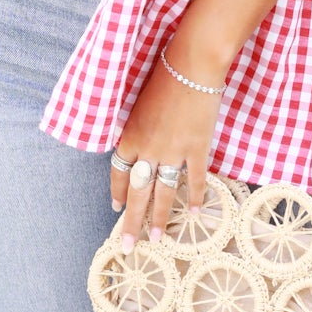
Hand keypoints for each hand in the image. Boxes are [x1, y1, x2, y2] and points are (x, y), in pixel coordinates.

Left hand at [112, 45, 223, 249]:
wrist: (191, 65)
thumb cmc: (163, 76)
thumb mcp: (140, 104)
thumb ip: (138, 129)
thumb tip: (139, 145)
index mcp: (129, 137)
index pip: (117, 173)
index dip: (116, 192)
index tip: (115, 208)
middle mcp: (147, 150)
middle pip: (136, 192)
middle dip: (131, 221)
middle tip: (127, 247)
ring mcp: (172, 152)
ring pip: (164, 194)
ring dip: (160, 218)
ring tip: (158, 239)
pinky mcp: (197, 149)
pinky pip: (194, 179)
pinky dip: (195, 196)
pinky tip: (196, 212)